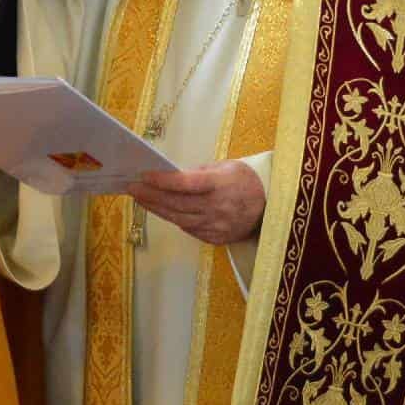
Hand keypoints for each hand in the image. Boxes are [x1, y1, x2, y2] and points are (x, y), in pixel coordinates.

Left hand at [129, 160, 266, 245]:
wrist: (272, 207)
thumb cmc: (246, 180)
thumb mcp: (226, 166)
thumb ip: (199, 173)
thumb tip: (171, 177)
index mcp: (221, 184)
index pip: (185, 184)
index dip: (162, 181)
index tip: (144, 175)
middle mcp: (217, 207)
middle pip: (177, 203)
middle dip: (151, 195)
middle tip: (132, 188)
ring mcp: (216, 225)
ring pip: (179, 219)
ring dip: (157, 209)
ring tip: (141, 199)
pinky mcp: (216, 238)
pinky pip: (189, 229)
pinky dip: (175, 219)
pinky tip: (163, 211)